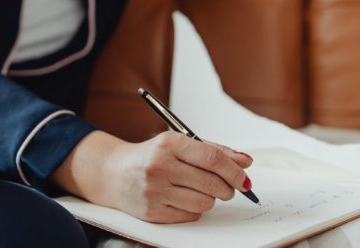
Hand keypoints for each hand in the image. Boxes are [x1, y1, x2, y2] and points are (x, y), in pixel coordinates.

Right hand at [51, 130, 253, 222]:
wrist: (113, 173)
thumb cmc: (153, 156)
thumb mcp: (180, 144)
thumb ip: (214, 151)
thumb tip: (246, 162)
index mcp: (169, 143)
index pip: (213, 159)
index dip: (234, 171)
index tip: (245, 178)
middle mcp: (160, 166)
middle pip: (212, 183)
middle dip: (228, 188)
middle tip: (229, 188)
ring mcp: (155, 191)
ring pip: (204, 202)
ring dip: (211, 199)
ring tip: (200, 190)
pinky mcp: (152, 211)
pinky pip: (191, 215)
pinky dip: (194, 208)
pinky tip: (184, 198)